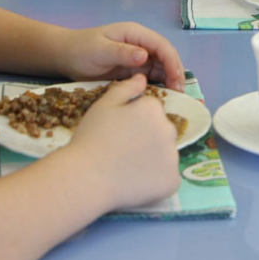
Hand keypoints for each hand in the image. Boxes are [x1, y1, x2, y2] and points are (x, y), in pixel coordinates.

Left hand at [61, 22, 186, 91]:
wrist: (65, 56)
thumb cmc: (81, 50)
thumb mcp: (100, 50)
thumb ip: (122, 52)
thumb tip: (145, 56)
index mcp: (134, 33)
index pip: (160, 45)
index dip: (171, 60)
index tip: (176, 78)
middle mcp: (140, 43)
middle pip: (165, 56)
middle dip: (175, 71)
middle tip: (179, 91)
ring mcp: (138, 56)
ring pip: (161, 67)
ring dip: (170, 79)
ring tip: (175, 96)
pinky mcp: (133, 69)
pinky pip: (151, 76)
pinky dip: (160, 84)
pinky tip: (163, 95)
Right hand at [65, 76, 180, 208]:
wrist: (85, 178)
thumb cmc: (91, 139)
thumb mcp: (104, 105)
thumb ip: (126, 88)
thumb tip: (143, 78)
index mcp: (153, 109)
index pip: (151, 111)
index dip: (135, 121)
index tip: (120, 132)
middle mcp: (169, 129)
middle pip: (162, 131)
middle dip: (147, 138)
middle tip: (124, 150)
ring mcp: (172, 157)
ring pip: (166, 154)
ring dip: (153, 158)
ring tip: (128, 167)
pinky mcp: (171, 181)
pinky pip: (168, 177)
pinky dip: (157, 179)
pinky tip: (137, 182)